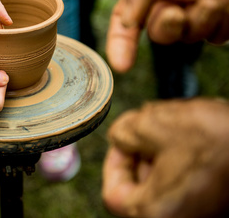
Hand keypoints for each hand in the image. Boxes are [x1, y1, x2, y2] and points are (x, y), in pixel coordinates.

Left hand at [102, 98, 228, 217]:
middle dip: (143, 154)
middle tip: (154, 130)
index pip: (114, 194)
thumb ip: (124, 132)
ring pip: (166, 185)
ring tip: (180, 132)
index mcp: (153, 213)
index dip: (115, 162)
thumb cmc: (219, 141)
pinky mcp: (217, 207)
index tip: (125, 141)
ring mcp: (199, 215)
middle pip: (141, 189)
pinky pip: (189, 187)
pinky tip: (197, 141)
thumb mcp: (157, 124)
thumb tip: (119, 137)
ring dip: (165, 156)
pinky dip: (185, 164)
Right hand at [106, 0, 228, 72]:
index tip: (122, 65)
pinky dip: (224, 21)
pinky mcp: (226, 7)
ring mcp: (199, 4)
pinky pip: (220, 33)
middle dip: (167, 27)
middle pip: (161, 34)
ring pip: (193, 36)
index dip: (121, 45)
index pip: (127, 22)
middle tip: (175, 13)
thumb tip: (128, 22)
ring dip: (202, 22)